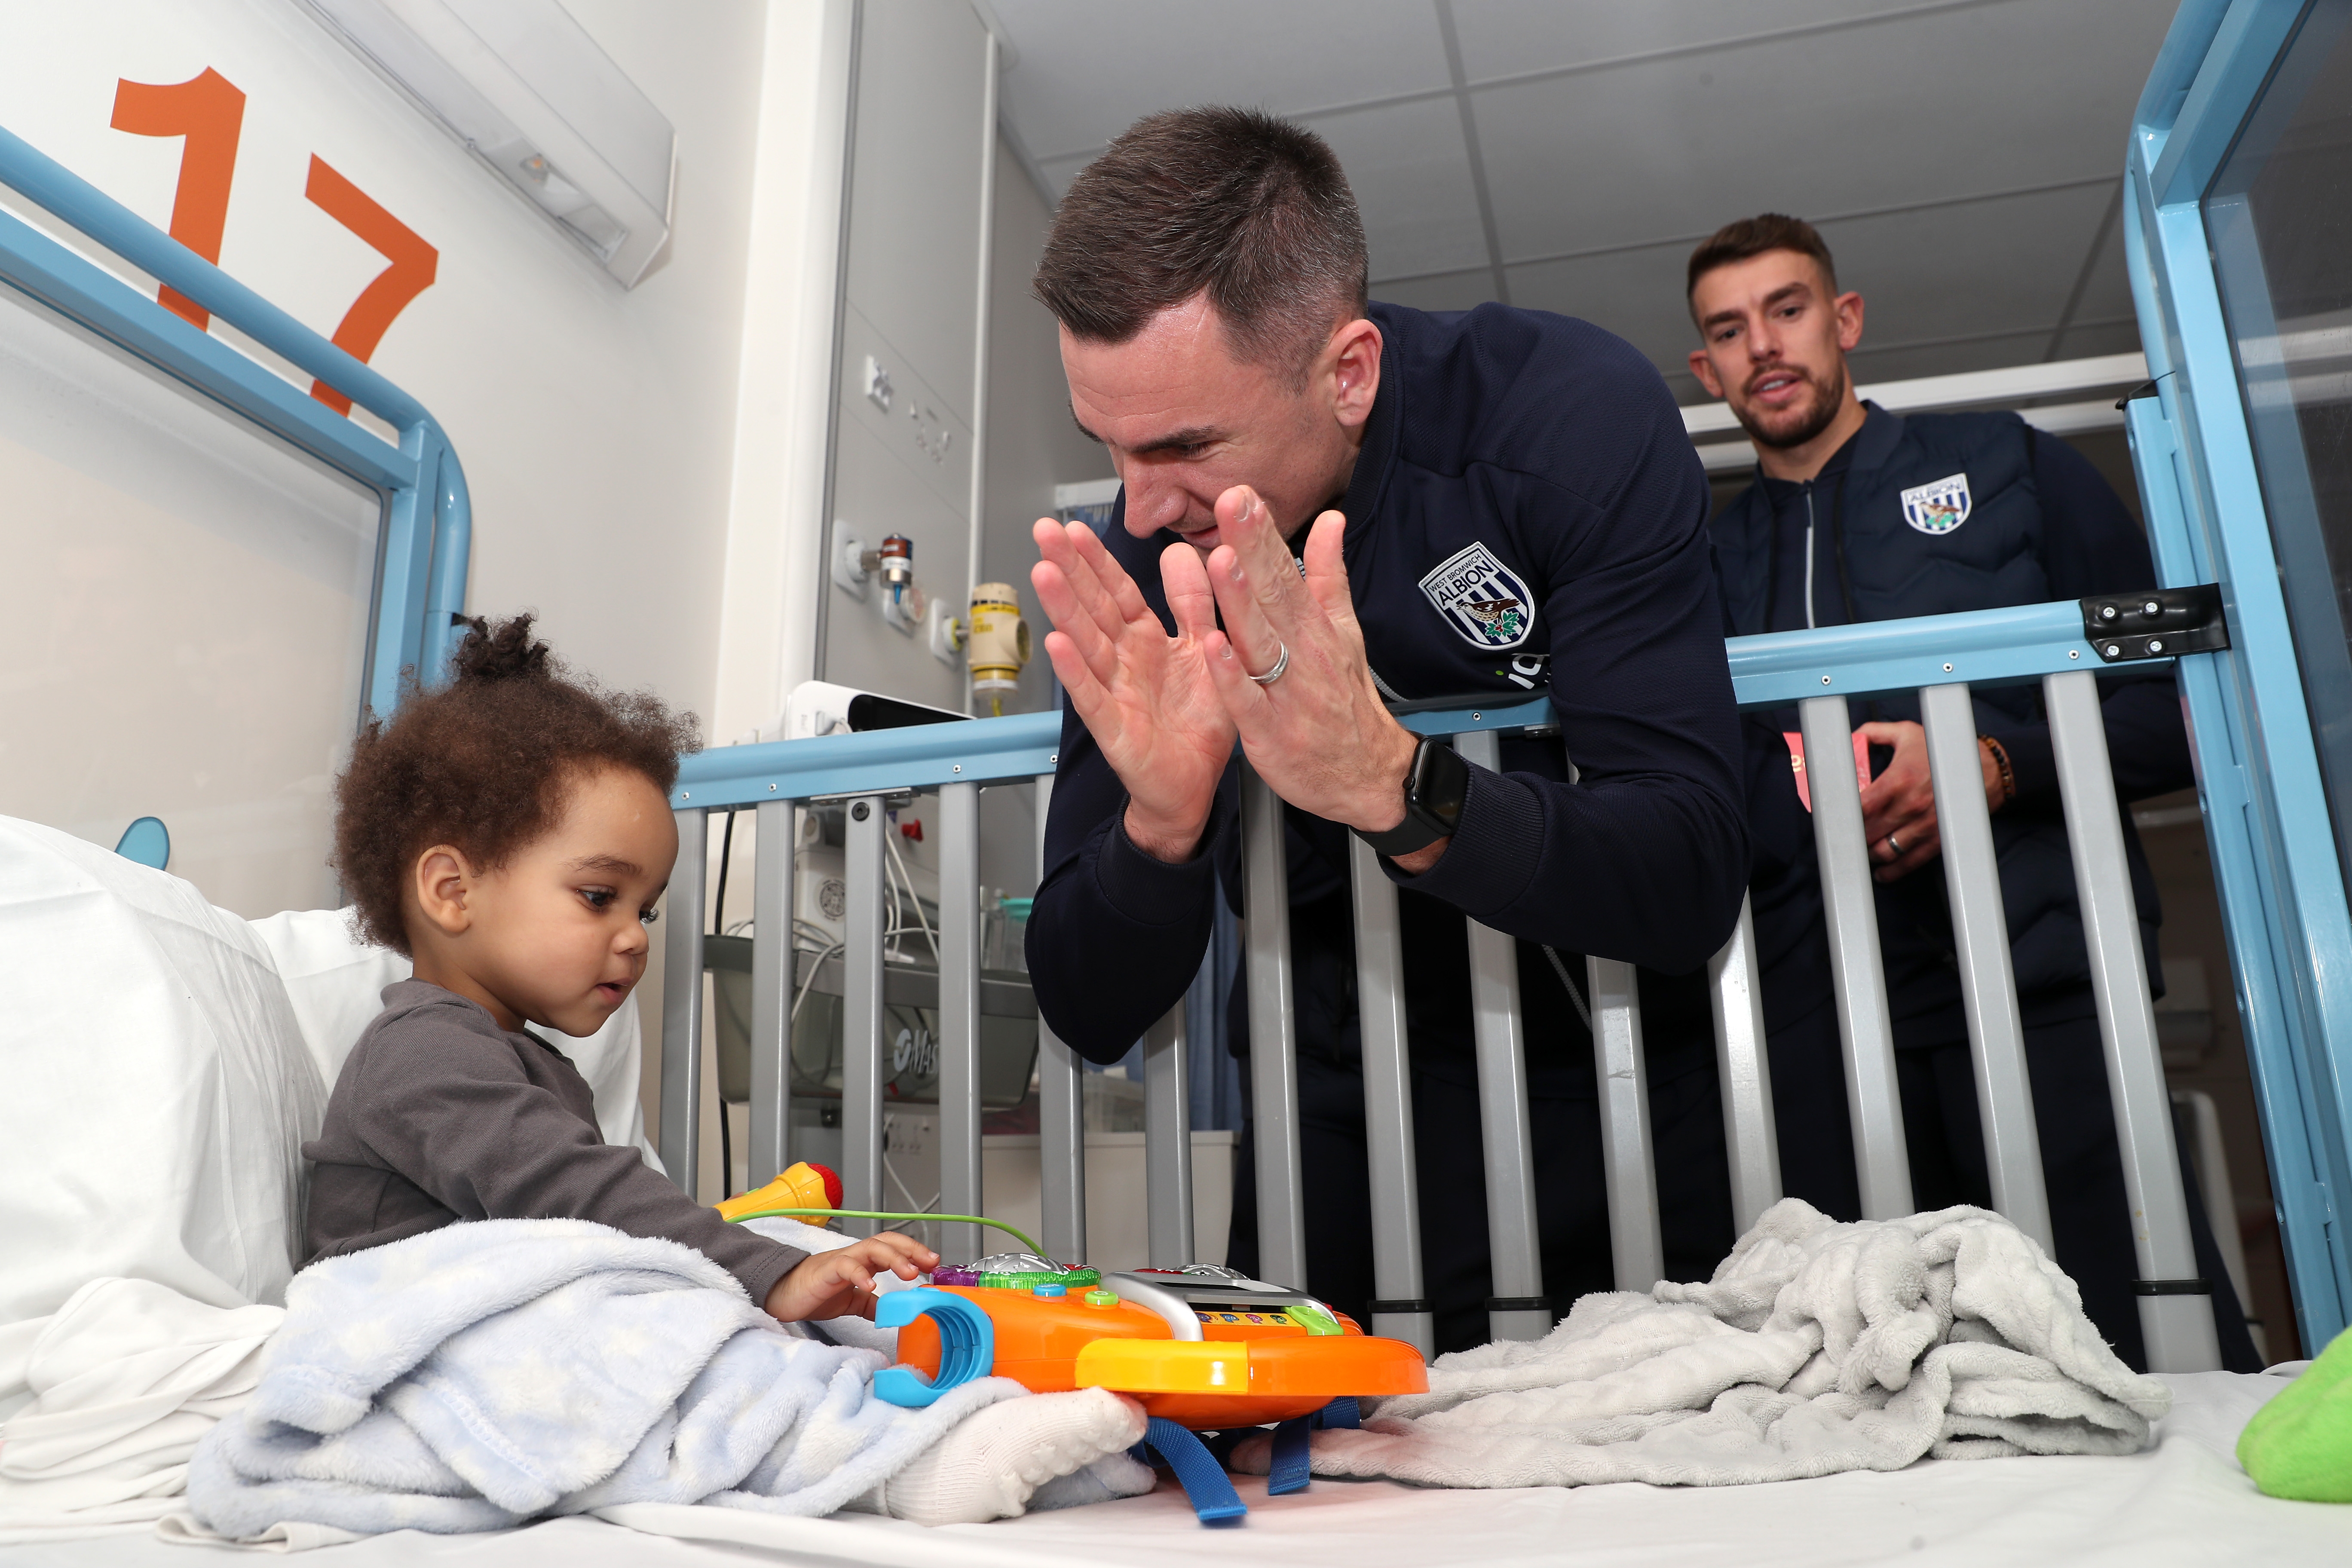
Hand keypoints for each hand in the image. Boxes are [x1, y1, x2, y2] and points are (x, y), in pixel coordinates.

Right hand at [762, 1232, 935, 1321]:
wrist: (782, 1295)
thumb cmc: (816, 1293)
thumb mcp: (851, 1301)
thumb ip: (872, 1304)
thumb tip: (893, 1313)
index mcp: (863, 1262)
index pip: (894, 1248)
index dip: (915, 1252)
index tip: (935, 1264)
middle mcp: (855, 1257)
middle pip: (887, 1242)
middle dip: (911, 1249)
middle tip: (930, 1263)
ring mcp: (840, 1261)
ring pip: (870, 1248)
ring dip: (893, 1258)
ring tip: (910, 1272)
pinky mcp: (825, 1271)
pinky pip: (845, 1266)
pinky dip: (859, 1274)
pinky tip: (871, 1286)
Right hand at [1031, 518, 1235, 861]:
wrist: (1195, 785)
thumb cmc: (1197, 725)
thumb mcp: (1206, 650)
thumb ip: (1195, 603)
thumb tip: (1183, 552)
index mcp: (1146, 640)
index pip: (1118, 591)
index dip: (1097, 559)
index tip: (1075, 527)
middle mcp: (1125, 662)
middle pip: (1093, 608)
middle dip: (1069, 569)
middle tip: (1045, 532)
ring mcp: (1115, 692)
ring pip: (1086, 644)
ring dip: (1064, 609)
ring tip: (1043, 574)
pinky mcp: (1115, 729)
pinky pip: (1093, 696)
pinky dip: (1074, 672)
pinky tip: (1056, 645)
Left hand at [1188, 487, 1439, 872]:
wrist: (1369, 776)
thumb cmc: (1346, 702)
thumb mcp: (1344, 634)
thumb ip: (1330, 576)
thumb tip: (1331, 520)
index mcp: (1315, 627)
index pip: (1287, 571)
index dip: (1264, 533)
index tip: (1243, 493)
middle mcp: (1304, 654)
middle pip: (1274, 595)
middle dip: (1252, 548)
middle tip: (1232, 503)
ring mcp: (1288, 693)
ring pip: (1261, 642)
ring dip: (1241, 602)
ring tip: (1222, 561)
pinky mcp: (1271, 733)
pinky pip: (1249, 701)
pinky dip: (1232, 675)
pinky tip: (1213, 647)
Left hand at [1856, 721, 2008, 882]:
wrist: (1983, 770)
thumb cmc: (1941, 752)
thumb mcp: (1907, 733)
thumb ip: (1874, 733)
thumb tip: (1849, 737)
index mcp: (1898, 780)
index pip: (1860, 806)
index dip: (1843, 815)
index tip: (1834, 818)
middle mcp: (1910, 806)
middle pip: (1868, 832)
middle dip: (1853, 836)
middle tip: (1844, 835)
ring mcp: (1923, 826)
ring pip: (1884, 851)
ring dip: (1868, 853)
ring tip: (1861, 849)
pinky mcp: (1936, 840)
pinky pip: (1908, 862)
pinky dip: (1891, 871)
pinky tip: (1880, 871)